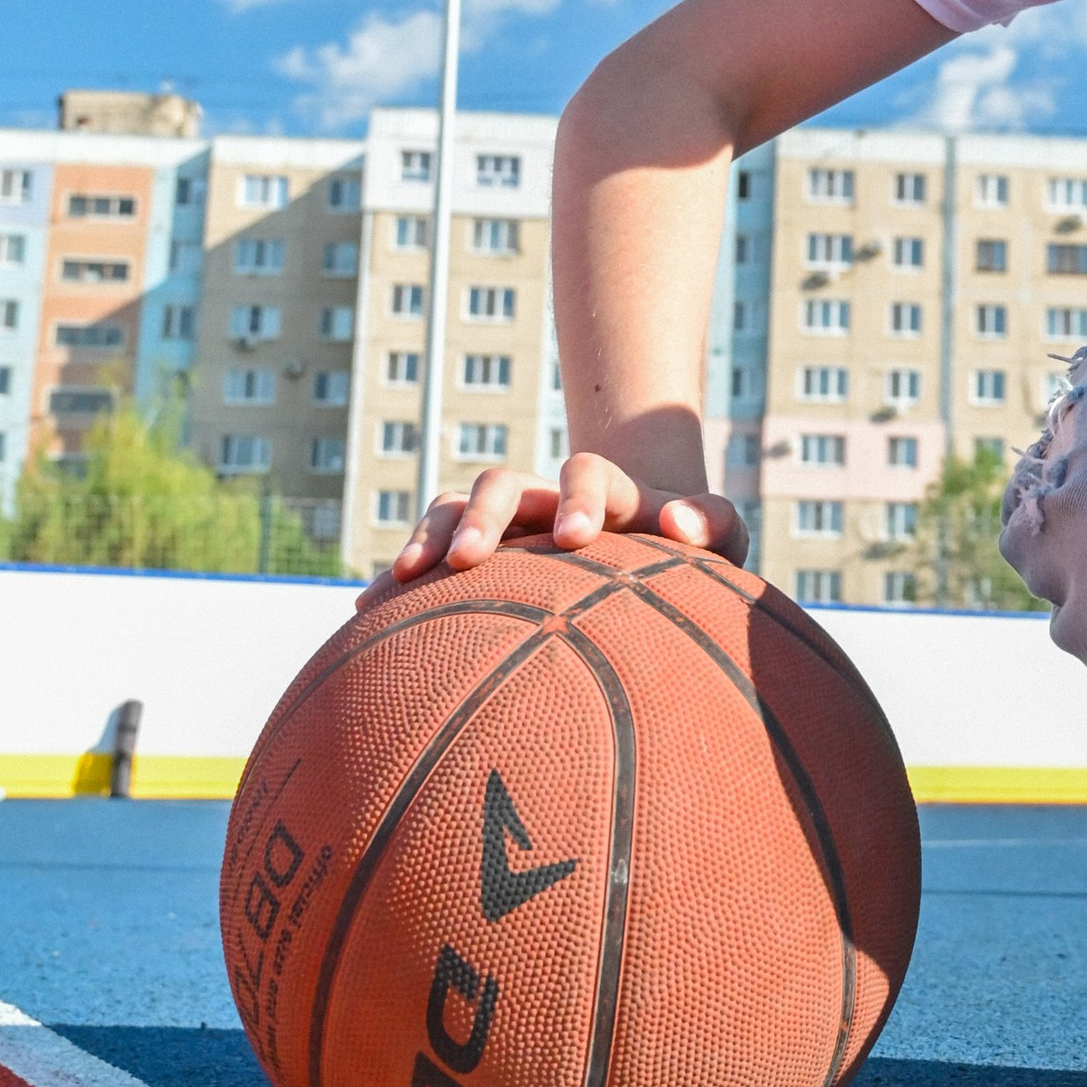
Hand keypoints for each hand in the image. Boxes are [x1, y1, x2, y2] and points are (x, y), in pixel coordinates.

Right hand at [366, 452, 746, 603]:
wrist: (649, 533)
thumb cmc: (690, 543)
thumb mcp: (720, 533)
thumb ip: (714, 523)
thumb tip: (681, 525)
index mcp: (606, 492)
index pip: (588, 473)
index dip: (581, 495)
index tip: (580, 537)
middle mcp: (545, 497)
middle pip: (502, 483)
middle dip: (485, 515)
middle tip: (471, 556)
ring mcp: (505, 521)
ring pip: (453, 508)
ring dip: (429, 537)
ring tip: (401, 578)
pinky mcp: (474, 551)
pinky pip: (426, 553)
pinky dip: (398, 576)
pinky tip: (365, 613)